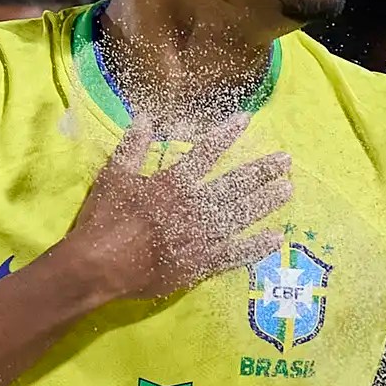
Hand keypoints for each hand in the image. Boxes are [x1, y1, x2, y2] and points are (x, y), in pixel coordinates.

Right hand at [64, 111, 291, 301]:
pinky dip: (256, 247)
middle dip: (261, 170)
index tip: (247, 120)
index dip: (226, 134)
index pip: (206, 153)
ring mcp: (201, 238)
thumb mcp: (112, 177)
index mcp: (173, 184)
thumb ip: (132, 147)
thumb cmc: (103, 222)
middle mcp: (194, 208)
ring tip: (286, 189)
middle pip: (234, 184)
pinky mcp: (201, 265)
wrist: (98, 268)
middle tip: (286, 160)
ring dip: (265, 202)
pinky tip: (275, 238)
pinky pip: (234, 255)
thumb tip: (146, 117)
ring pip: (241, 216)